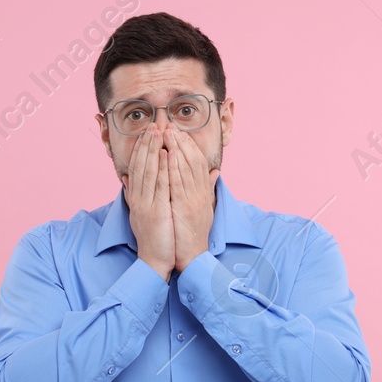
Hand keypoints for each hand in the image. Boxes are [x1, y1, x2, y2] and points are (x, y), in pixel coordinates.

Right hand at [123, 129, 175, 281]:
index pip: (139, 169)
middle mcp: (138, 198)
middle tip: (152, 125)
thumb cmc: (156, 238)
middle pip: (141, 166)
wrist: (154, 260)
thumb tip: (129, 180)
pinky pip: (158, 185)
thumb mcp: (146, 213)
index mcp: (137, 198)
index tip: (148, 133)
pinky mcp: (154, 211)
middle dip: (147, 144)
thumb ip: (140, 195)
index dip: (143, 150)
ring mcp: (145, 204)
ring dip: (153, 150)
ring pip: (148, 171)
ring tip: (158, 132)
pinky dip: (162, 168)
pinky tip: (166, 154)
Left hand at [167, 127, 218, 273]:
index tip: (177, 132)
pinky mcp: (184, 208)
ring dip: (176, 148)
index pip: (196, 162)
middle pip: (192, 160)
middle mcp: (200, 192)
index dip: (187, 145)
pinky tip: (168, 155)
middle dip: (181, 141)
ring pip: (185, 168)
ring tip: (167, 133)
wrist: (192, 256)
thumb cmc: (194, 233)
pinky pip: (178, 184)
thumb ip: (206, 188)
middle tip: (169, 125)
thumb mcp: (202, 207)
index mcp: (202, 191)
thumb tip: (213, 172)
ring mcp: (193, 199)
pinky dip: (173, 168)